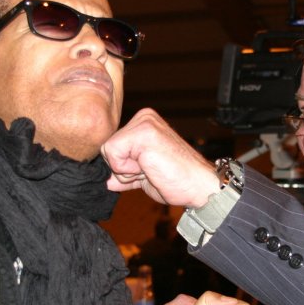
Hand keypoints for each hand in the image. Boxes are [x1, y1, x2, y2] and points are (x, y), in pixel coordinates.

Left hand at [101, 108, 218, 208]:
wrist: (198, 187)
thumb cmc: (176, 181)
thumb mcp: (144, 174)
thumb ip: (124, 172)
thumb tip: (105, 180)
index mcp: (144, 123)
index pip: (112, 146)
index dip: (123, 167)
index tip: (148, 170)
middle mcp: (143, 117)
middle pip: (107, 148)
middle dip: (123, 168)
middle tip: (150, 170)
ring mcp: (144, 123)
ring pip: (108, 151)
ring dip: (126, 170)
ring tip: (151, 169)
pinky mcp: (142, 133)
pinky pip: (112, 154)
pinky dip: (126, 170)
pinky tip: (149, 168)